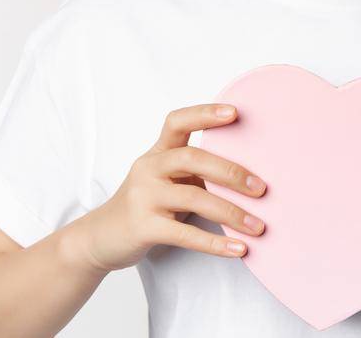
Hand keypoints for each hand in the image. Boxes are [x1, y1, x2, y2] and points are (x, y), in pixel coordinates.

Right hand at [64, 104, 267, 272]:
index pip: (177, 122)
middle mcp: (148, 169)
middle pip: (193, 158)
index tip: (236, 112)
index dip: (205, 113)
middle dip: (231, 173)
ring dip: (231, 213)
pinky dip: (215, 243)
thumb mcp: (167, 180)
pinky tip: (239, 248)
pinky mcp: (142, 227)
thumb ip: (198, 171)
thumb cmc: (146, 205)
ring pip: (193, 198)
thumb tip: (253, 176)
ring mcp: (143, 197)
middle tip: (262, 189)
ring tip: (258, 226)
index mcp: (158, 153)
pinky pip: (185, 234)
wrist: (98, 238)